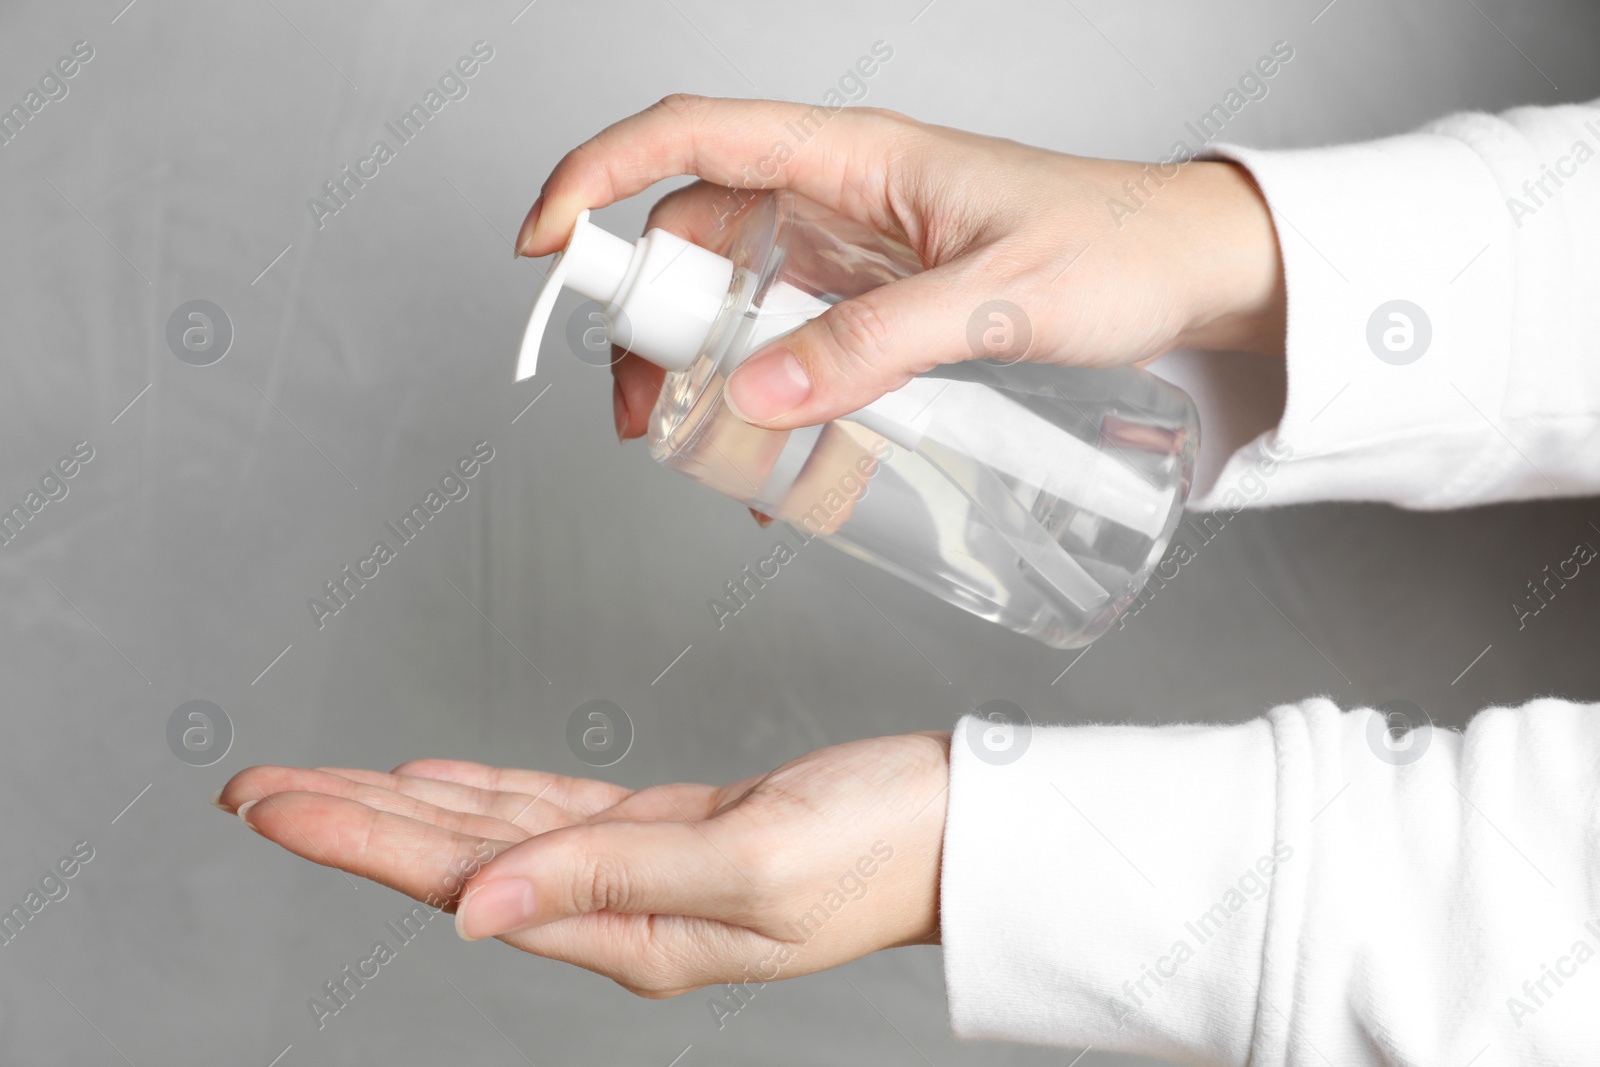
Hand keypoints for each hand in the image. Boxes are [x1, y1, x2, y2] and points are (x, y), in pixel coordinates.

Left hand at [216, 732, 949, 996]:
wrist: (957, 827)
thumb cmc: (877, 848)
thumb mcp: (749, 868)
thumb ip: (610, 882)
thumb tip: (472, 911)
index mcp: (629, 932)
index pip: (461, 884)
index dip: (361, 841)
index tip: (275, 804)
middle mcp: (617, 909)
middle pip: (455, 861)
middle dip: (350, 823)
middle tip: (252, 788)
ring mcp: (638, 870)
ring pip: (491, 833)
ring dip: (400, 806)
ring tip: (315, 785)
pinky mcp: (667, 830)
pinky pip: (550, 812)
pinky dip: (484, 793)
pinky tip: (434, 785)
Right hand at [515, 95, 1285, 435]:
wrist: (1194, 272)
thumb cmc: (1120, 247)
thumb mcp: (996, 300)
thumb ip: (875, 346)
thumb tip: (754, 396)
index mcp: (855, 157)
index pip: (695, 136)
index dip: (601, 176)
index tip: (546, 242)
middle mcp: (841, 198)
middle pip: (695, 233)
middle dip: (646, 314)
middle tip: (642, 408)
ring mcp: (857, 254)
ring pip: (736, 296)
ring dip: (701, 365)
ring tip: (698, 444)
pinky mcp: (882, 306)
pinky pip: (794, 342)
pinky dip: (767, 395)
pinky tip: (773, 458)